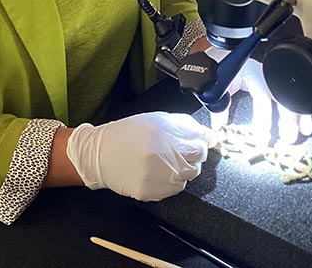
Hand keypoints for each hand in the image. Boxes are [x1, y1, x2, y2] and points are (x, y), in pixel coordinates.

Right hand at [65, 112, 215, 201]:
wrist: (100, 153)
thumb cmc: (130, 133)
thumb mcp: (158, 119)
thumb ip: (187, 126)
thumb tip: (210, 136)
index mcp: (166, 137)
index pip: (200, 148)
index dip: (198, 145)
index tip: (193, 143)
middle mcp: (163, 159)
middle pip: (196, 166)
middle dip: (190, 158)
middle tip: (175, 152)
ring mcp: (157, 178)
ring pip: (185, 179)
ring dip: (180, 171)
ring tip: (162, 161)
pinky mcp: (150, 192)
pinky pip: (171, 190)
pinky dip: (168, 181)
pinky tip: (155, 171)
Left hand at [205, 48, 311, 144]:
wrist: (221, 56)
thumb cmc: (220, 69)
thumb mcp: (218, 87)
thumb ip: (218, 107)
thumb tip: (220, 126)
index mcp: (251, 72)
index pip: (261, 95)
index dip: (263, 116)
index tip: (263, 134)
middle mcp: (265, 74)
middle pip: (281, 95)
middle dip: (288, 117)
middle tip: (288, 137)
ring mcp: (272, 78)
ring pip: (290, 95)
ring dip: (298, 115)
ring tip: (303, 131)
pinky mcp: (275, 85)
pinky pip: (290, 97)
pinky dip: (299, 111)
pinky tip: (304, 124)